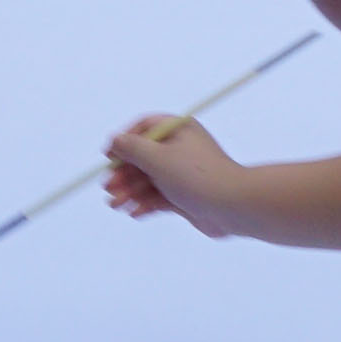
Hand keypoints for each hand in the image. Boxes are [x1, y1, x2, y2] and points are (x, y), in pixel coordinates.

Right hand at [99, 112, 244, 231]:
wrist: (233, 205)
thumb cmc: (194, 174)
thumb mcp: (157, 157)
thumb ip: (131, 148)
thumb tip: (115, 140)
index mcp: (178, 131)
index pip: (144, 128)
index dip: (124, 141)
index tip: (109, 157)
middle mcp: (180, 149)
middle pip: (143, 158)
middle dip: (123, 174)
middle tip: (108, 188)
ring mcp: (183, 174)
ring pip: (149, 180)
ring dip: (130, 192)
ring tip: (116, 205)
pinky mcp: (185, 196)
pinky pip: (160, 197)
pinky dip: (146, 204)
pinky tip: (135, 213)